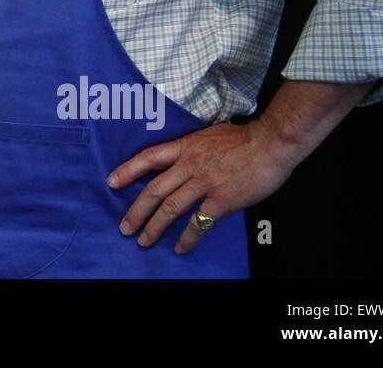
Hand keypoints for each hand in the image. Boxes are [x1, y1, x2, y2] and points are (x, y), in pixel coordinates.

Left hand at [108, 119, 296, 253]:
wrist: (271, 143)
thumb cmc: (244, 137)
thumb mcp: (209, 135)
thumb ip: (193, 147)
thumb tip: (184, 157)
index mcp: (185, 147)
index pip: (149, 157)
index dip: (128, 170)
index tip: (111, 182)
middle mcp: (189, 165)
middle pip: (154, 189)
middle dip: (136, 211)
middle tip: (125, 227)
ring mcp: (204, 182)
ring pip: (171, 208)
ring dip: (154, 227)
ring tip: (144, 241)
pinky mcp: (221, 199)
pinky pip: (199, 222)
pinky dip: (188, 237)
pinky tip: (180, 247)